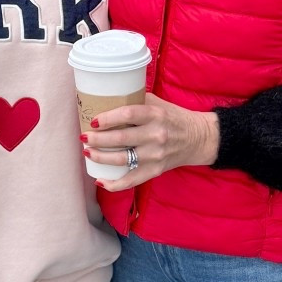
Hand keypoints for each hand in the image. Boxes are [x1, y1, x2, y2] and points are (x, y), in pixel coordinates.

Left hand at [84, 92, 219, 190]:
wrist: (198, 138)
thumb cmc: (173, 117)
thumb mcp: (158, 104)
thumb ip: (136, 101)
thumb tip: (106, 98)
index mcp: (156, 115)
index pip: (128, 114)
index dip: (108, 118)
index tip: (94, 120)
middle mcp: (156, 135)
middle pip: (121, 138)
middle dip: (97, 139)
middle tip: (84, 137)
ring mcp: (155, 155)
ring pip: (122, 159)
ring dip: (100, 157)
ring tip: (87, 152)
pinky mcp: (155, 170)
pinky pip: (131, 180)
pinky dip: (114, 184)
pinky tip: (100, 180)